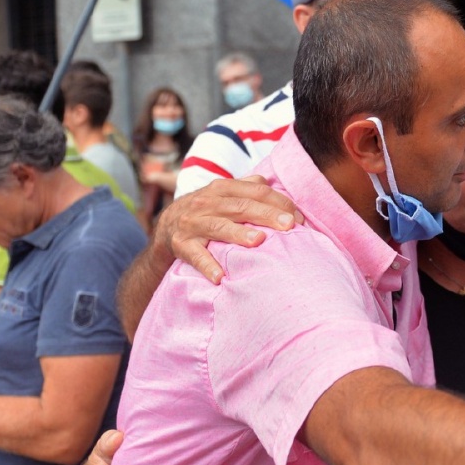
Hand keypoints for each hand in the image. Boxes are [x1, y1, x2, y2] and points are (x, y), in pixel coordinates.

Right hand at [154, 176, 302, 283]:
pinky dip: (207, 265)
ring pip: (219, 227)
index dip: (279, 202)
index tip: (299, 218)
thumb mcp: (224, 194)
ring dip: (239, 234)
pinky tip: (220, 276)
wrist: (166, 227)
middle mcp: (207, 202)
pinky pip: (195, 255)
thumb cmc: (207, 210)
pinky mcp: (181, 244)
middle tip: (289, 226)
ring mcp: (193, 223)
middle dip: (267, 215)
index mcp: (222, 188)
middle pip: (241, 207)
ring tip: (258, 241)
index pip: (255, 191)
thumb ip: (249, 188)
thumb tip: (278, 188)